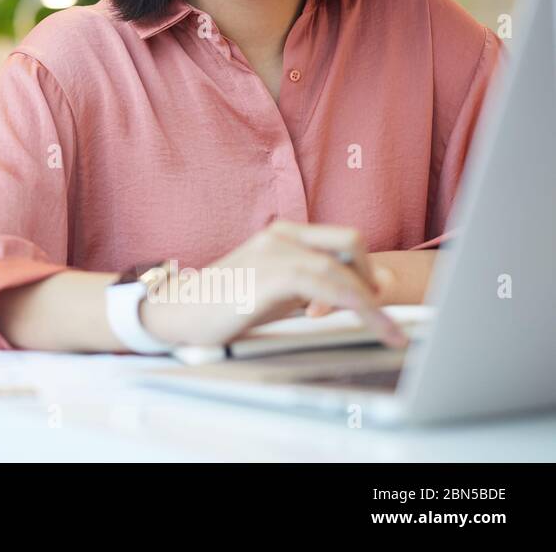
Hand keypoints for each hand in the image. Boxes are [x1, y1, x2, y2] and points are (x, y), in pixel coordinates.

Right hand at [138, 220, 406, 349]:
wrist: (177, 313)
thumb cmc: (221, 305)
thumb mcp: (276, 293)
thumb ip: (313, 289)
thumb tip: (361, 293)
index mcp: (281, 234)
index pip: (342, 239)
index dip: (365, 268)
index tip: (374, 301)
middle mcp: (280, 235)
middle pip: (351, 241)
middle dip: (372, 278)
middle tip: (378, 314)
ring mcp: (274, 252)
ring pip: (342, 269)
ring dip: (372, 303)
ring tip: (389, 332)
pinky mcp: (271, 276)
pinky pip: (329, 288)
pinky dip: (359, 308)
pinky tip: (371, 326)